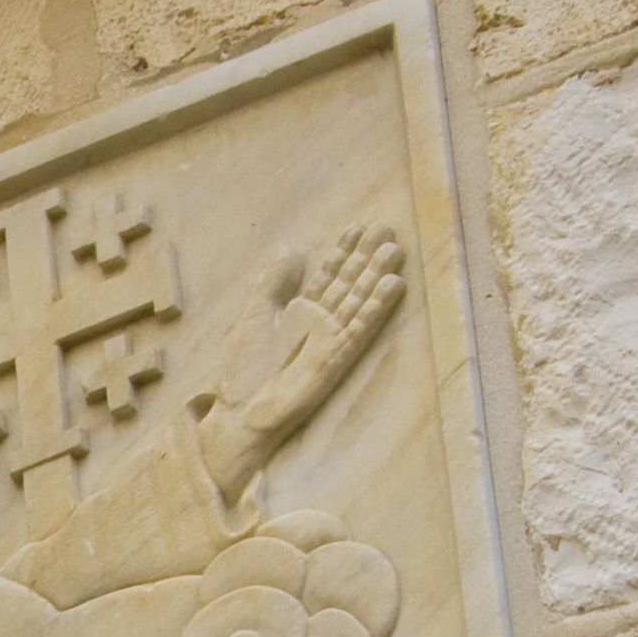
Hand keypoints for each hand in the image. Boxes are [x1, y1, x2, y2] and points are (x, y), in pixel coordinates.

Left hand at [226, 225, 404, 448]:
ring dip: (376, 275)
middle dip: (366, 256)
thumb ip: (272, 283)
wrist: (244, 410)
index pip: (327, 275)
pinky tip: (393, 283)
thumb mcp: (255, 315)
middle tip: (385, 229)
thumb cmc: (245, 369)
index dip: (341, 251)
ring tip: (393, 249)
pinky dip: (377, 305)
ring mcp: (332, 338)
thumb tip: (290, 248)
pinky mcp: (339, 355)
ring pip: (359, 299)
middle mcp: (320, 322)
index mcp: (300, 312)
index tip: (357, 226)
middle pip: (349, 282)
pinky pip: (362, 325)